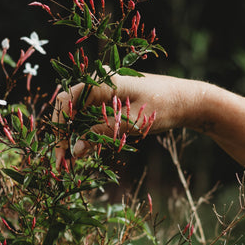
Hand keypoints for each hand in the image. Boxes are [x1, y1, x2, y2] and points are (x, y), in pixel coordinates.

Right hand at [52, 72, 208, 167]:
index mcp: (103, 81)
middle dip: (63, 135)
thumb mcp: (131, 123)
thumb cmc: (162, 107)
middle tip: (62, 163)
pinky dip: (85, 132)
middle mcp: (99, 82)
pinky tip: (84, 150)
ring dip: (73, 136)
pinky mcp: (109, 99)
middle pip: (68, 108)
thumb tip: (74, 149)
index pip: (66, 101)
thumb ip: (101, 134)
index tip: (59, 152)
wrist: (186, 100)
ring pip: (78, 114)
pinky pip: (89, 115)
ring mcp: (104, 90)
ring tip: (70, 161)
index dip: (59, 127)